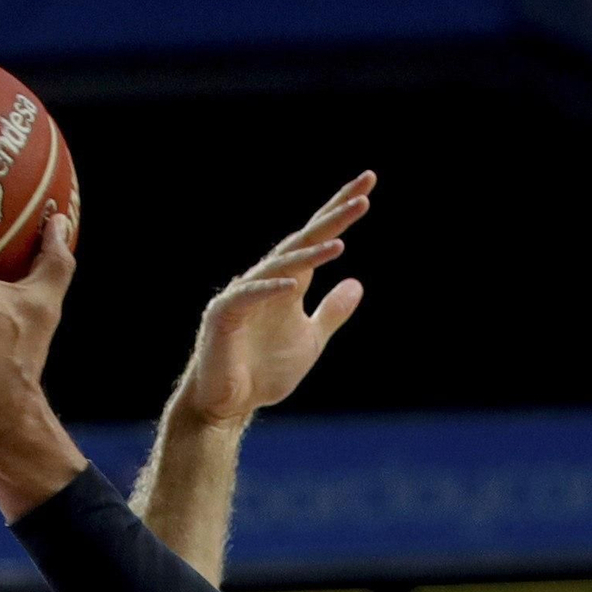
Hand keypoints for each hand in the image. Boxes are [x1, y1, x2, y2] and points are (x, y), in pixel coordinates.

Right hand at [183, 173, 373, 427]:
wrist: (226, 405)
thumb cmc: (263, 373)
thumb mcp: (311, 341)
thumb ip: (331, 312)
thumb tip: (358, 284)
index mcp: (288, 281)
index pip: (317, 239)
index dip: (340, 213)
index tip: (368, 187)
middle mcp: (266, 279)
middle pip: (303, 239)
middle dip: (333, 216)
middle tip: (364, 192)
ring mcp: (243, 294)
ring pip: (280, 266)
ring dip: (309, 255)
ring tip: (340, 244)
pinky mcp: (224, 315)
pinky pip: (248, 297)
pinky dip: (270, 290)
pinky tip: (292, 286)